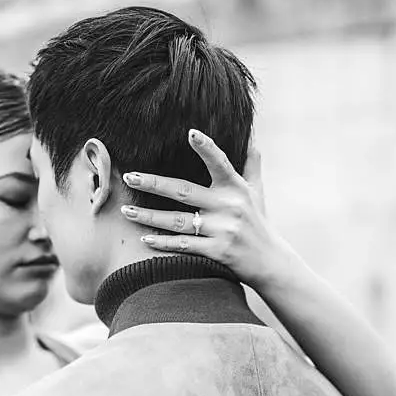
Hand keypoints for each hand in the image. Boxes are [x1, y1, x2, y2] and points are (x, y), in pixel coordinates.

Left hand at [123, 130, 297, 290]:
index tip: (190, 133)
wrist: (270, 262)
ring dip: (148, 216)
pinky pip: (184, 245)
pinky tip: (143, 238)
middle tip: (129, 176)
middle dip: (154, 184)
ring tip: (125, 211)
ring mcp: (223, 230)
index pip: (220, 163)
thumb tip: (251, 141)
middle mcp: (229, 206)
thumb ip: (251, 167)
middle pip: (184, 192)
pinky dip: (163, 243)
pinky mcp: (217, 251)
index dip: (207, 148)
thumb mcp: (257, 193)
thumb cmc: (259, 223)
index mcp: (236, 188)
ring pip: (177, 220)